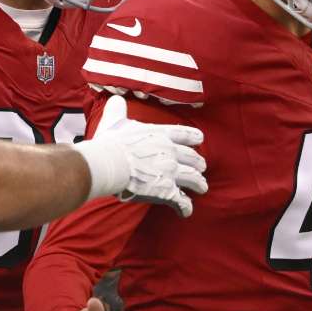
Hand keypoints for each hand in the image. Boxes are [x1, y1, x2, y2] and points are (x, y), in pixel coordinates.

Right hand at [74, 95, 207, 214]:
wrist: (108, 163)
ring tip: (203, 188)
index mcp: (160, 135)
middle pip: (191, 158)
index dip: (193, 137)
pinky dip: (185, 207)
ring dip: (199, 183)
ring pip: (192, 178)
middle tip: (202, 167)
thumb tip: (116, 98)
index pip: (182, 134)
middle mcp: (170, 152)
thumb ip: (118, 110)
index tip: (200, 140)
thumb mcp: (114, 121)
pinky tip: (187, 211)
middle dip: (198, 163)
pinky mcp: (166, 191)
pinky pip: (181, 201)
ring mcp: (171, 172)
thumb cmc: (110, 143)